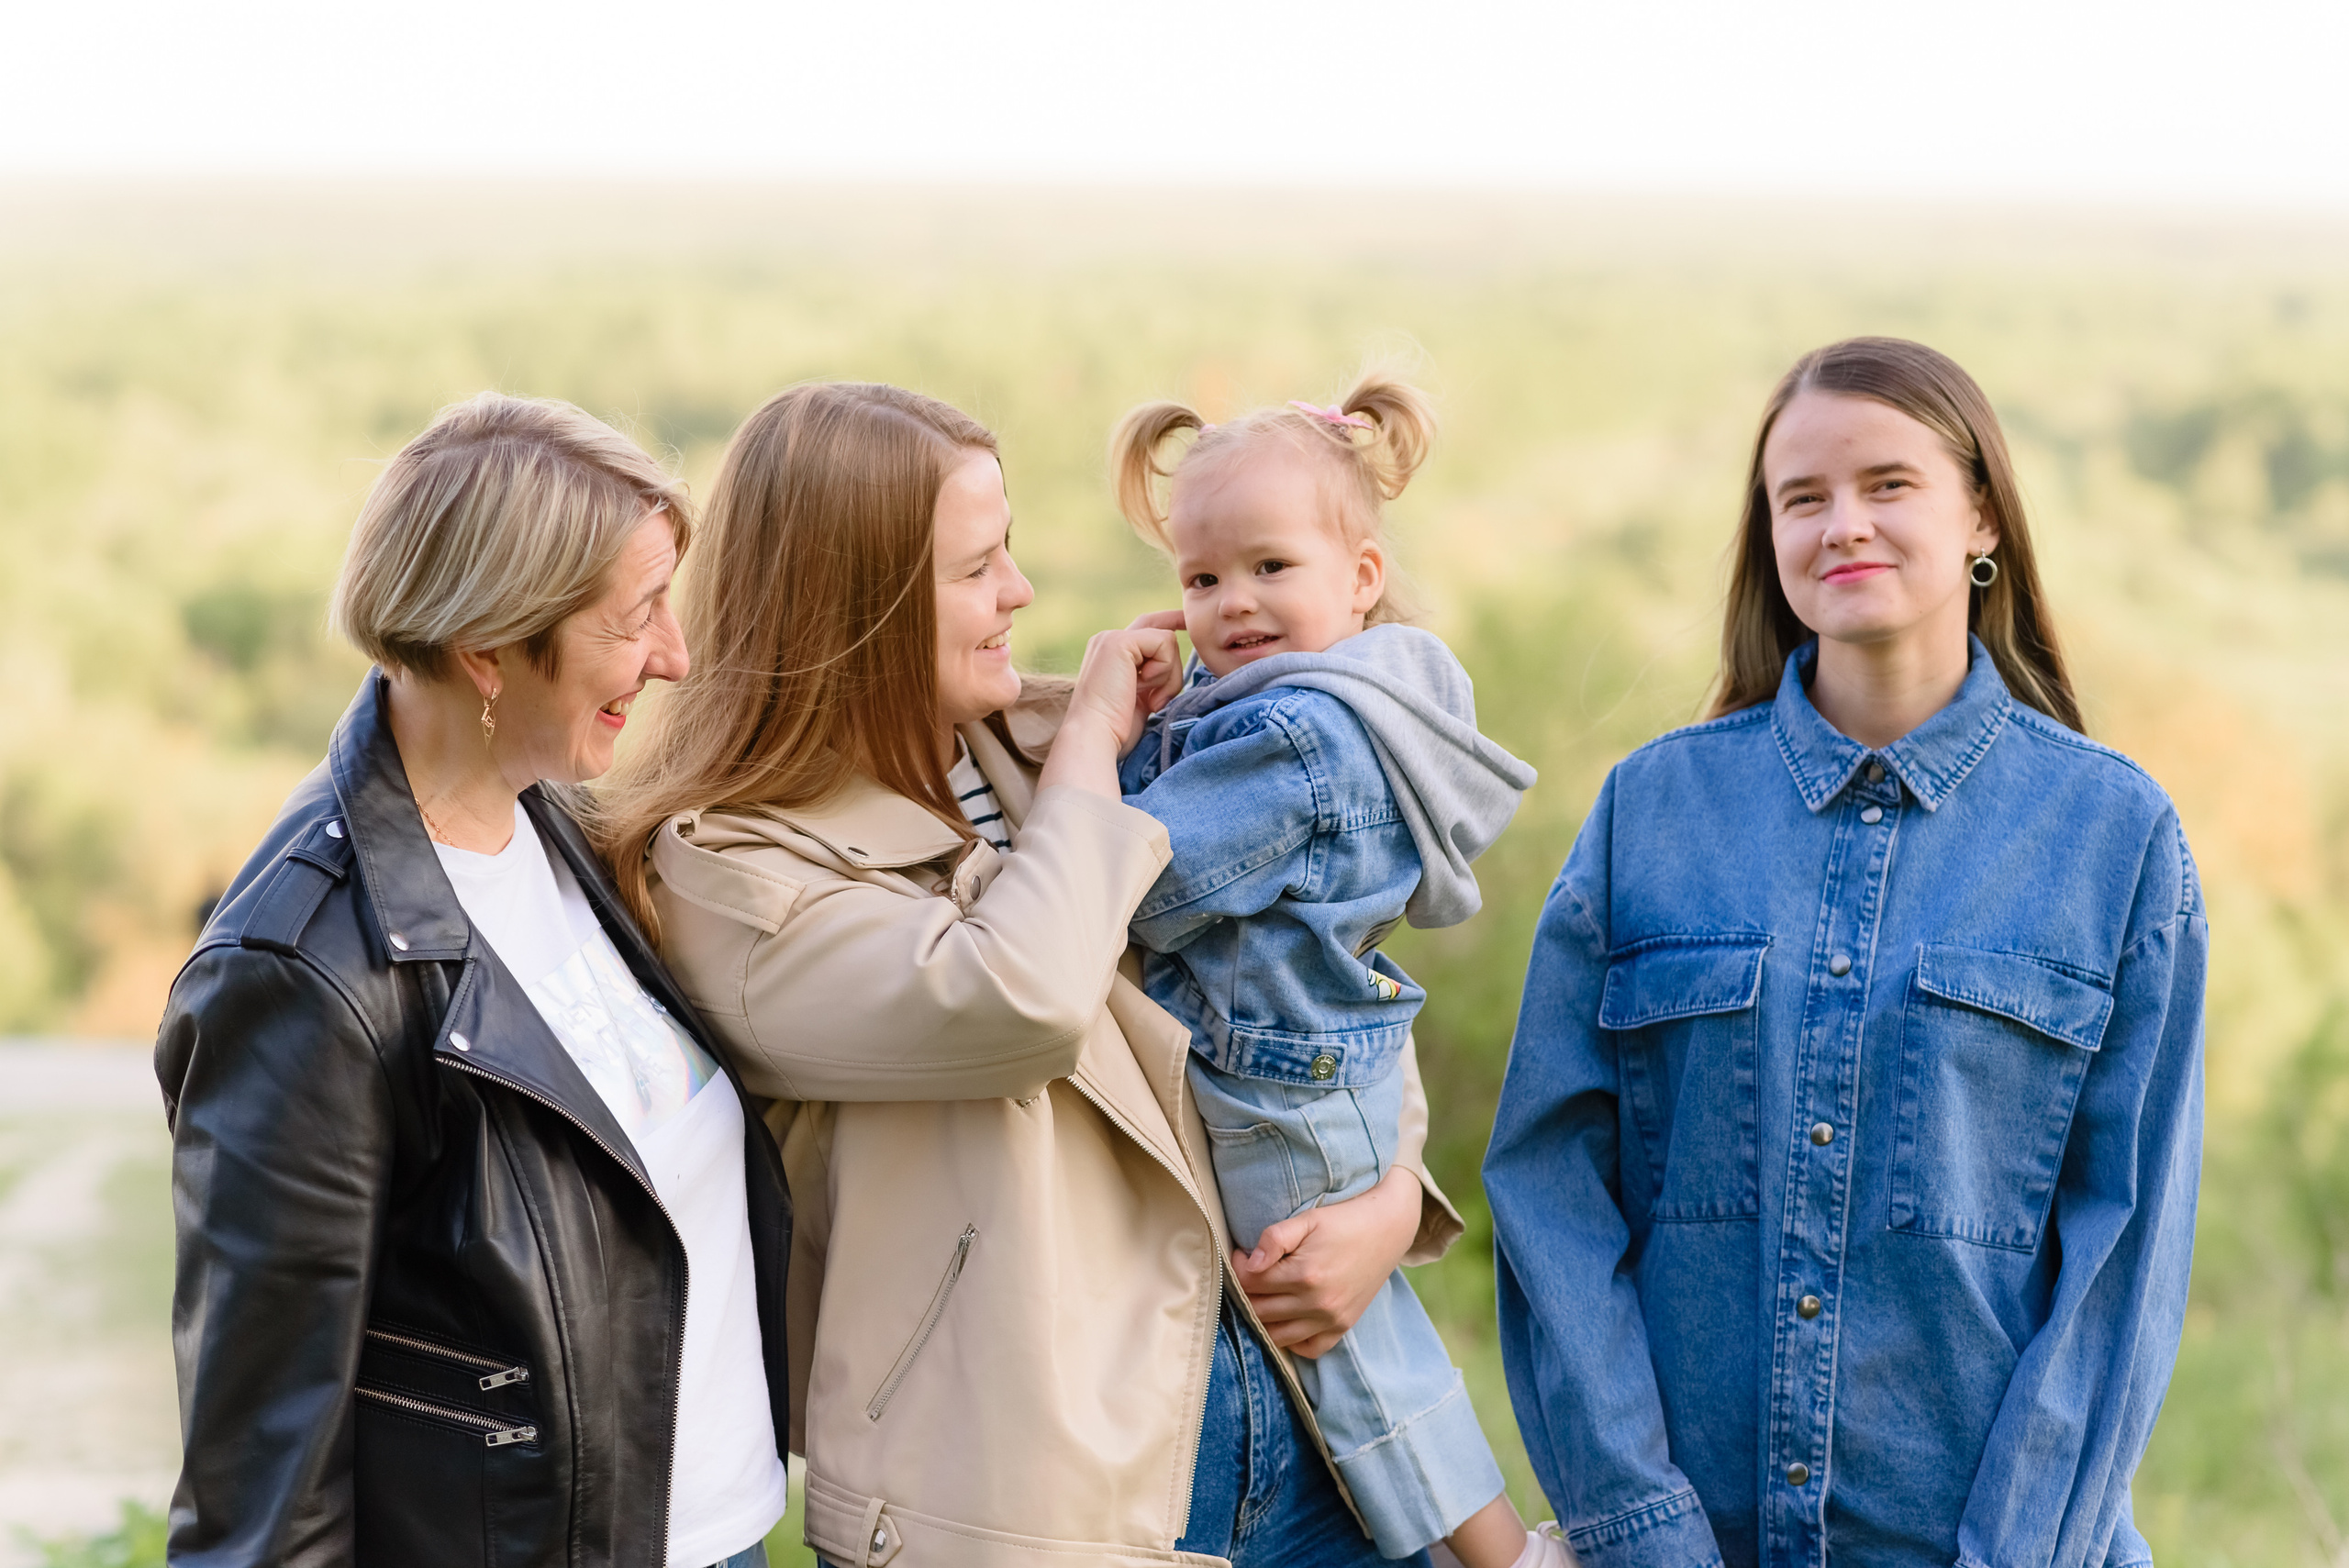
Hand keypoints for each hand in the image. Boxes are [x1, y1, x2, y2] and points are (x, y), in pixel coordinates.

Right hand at [1075, 615, 1185, 749]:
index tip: (1188, 623)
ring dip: (1168, 676)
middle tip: (1161, 698)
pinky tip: (1144, 692)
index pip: (1146, 629)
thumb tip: (1176, 675)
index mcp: (1110, 654)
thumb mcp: (1139, 699)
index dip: (1170, 622)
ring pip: (1167, 641)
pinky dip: (1164, 672)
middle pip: (1160, 631)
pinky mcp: (1120, 641)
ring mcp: (1112, 638)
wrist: (1094, 737)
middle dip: (1175, 658)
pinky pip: (1165, 643)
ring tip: (1149, 700)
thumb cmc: (1116, 730)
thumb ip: (1152, 680)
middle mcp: (1108, 640)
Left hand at [1233, 1166, 1423, 1356]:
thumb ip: (1274, 1239)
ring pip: (1276, 1335)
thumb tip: (1249, 1263)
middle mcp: (1317, 1304)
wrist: (1387, 1229)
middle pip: (1259, 1310)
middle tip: (1249, 1274)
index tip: (1241, 1254)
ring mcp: (1331, 1320)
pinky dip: (1291, 1341)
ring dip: (1261, 1318)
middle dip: (1246, 1292)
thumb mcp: (1307, 1220)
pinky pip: (1309, 1349)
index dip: (1238, 1267)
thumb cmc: (1344, 1221)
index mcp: (1304, 1275)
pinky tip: (1285, 1320)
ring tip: (1262, 1295)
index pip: (1250, 1283)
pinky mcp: (1342, 1327)